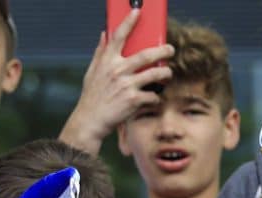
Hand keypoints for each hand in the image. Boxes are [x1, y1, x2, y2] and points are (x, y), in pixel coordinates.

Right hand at [58, 12, 173, 150]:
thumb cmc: (92, 97)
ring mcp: (126, 85)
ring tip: (168, 74)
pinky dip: (156, 97)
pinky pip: (153, 95)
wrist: (90, 121)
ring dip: (165, 74)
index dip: (128, 22)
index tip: (138, 11)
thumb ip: (100, 52)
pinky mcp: (134, 100)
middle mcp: (117, 70)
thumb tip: (105, 33)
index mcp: (107, 61)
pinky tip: (153, 98)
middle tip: (170, 50)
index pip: (118, 36)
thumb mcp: (92, 72)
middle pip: (146, 54)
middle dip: (163, 51)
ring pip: (155, 74)